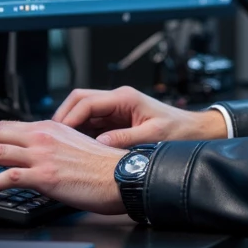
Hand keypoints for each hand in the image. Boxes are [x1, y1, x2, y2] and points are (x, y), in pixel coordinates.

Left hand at [0, 119, 125, 214]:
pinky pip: (8, 177)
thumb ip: (51, 147)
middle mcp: (42, 136)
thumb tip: (30, 158)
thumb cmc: (104, 167)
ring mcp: (42, 155)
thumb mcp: (74, 146)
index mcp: (49, 127)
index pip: (4, 127)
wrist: (123, 176)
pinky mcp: (45, 176)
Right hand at [52, 86, 227, 148]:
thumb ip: (125, 140)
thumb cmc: (179, 131)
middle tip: (52, 138)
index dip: (68, 117)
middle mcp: (117, 101)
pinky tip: (74, 149)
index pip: (86, 101)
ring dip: (70, 127)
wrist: (195, 132)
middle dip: (63, 118)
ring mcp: (116, 110)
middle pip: (79, 102)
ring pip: (82, 113)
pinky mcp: (117, 122)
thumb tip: (99, 145)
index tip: (57, 133)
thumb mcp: (152, 136)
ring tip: (59, 146)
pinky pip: (91, 124)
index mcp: (124, 98)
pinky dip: (81, 134)